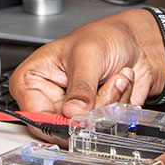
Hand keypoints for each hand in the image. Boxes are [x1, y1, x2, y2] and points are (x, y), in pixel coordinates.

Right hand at [9, 11, 164, 117]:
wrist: (132, 38)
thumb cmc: (103, 36)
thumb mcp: (87, 55)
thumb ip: (80, 86)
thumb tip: (73, 112)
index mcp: (32, 80)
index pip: (36, 118)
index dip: (60, 122)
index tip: (82, 115)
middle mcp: (50, 97)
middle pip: (64, 126)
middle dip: (93, 109)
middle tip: (107, 85)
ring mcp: (72, 108)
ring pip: (88, 128)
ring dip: (110, 104)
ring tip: (115, 78)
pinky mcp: (93, 115)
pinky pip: (105, 127)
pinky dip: (118, 108)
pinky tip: (118, 85)